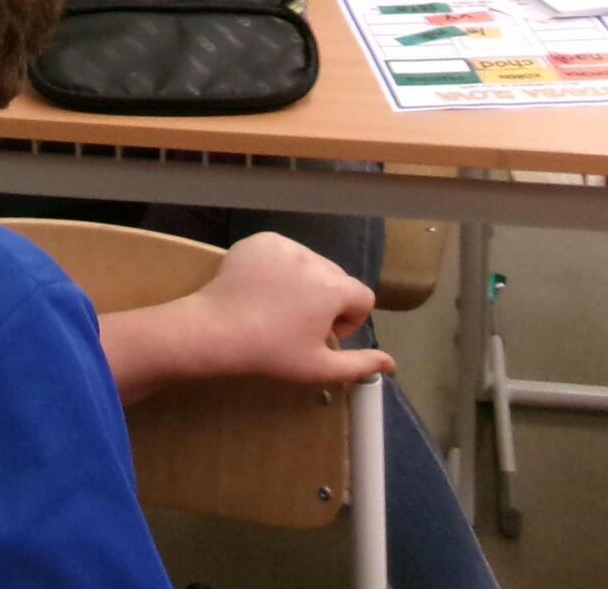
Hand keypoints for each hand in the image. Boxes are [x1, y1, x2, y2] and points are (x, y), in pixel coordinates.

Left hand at [190, 232, 395, 387]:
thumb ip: (361, 365)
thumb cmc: (271, 353)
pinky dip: (279, 268)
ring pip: (310, 264)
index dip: (349, 321)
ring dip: (304, 283)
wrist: (216, 330)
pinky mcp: (259, 240)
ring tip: (277, 307)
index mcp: (333, 287)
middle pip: (337, 278)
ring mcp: (284, 244)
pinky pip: (283, 252)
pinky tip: (261, 290)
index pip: (363, 297)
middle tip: (298, 325)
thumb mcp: (319, 367)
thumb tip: (391, 364)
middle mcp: (314, 258)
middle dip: (327, 301)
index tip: (322, 337)